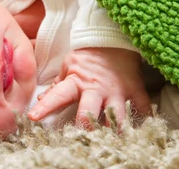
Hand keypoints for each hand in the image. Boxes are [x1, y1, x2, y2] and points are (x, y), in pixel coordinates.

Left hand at [27, 48, 152, 127]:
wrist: (114, 36)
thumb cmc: (89, 54)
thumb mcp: (69, 65)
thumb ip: (57, 84)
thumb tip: (41, 97)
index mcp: (77, 82)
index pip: (58, 95)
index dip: (45, 106)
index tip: (33, 117)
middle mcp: (96, 89)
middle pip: (89, 114)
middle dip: (85, 128)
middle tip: (83, 138)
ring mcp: (117, 90)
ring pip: (117, 117)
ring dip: (115, 130)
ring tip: (114, 141)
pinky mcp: (135, 89)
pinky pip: (143, 107)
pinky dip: (145, 118)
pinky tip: (143, 129)